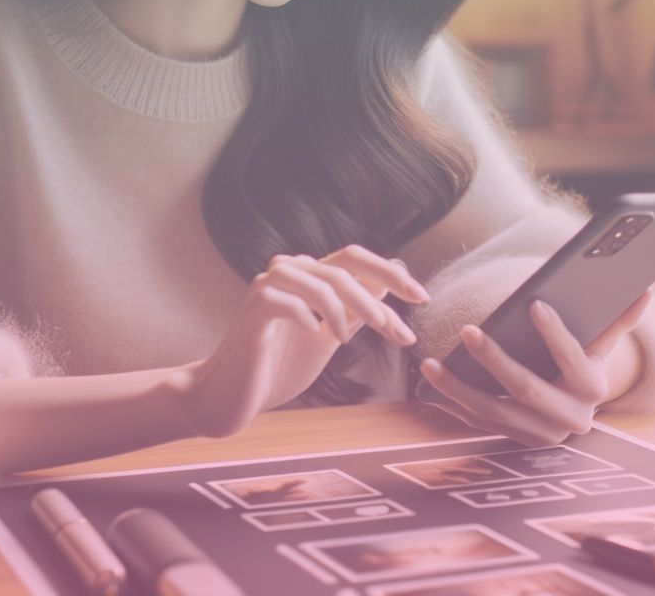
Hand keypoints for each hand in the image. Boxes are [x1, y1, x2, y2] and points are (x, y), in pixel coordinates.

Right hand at [180, 245, 428, 438]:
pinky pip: (288, 300)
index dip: (391, 272)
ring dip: (347, 308)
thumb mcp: (329, 336)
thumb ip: (356, 310)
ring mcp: (268, 287)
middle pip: (344, 266)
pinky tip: (315, 335)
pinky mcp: (254, 309)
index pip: (355, 258)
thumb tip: (390, 283)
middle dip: (378, 296)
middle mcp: (289, 272)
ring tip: (349, 339)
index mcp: (309, 276)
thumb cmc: (279, 366)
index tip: (422, 298)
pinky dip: (309, 316)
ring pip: (321, 280)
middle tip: (396, 330)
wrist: (232, 396)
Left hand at [417, 288, 653, 446]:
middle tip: (468, 330)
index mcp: (592, 390)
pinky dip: (453, 403)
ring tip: (430, 363)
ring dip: (458, 389)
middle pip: (527, 389)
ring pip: (493, 412)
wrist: (574, 415)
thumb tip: (645, 290)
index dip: (555, 333)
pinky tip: (431, 382)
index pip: (573, 359)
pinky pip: (478, 423)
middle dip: (495, 360)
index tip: (533, 304)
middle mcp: (568, 419)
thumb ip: (617, 322)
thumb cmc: (582, 369)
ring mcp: (537, 434)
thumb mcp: (600, 350)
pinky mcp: (512, 441)